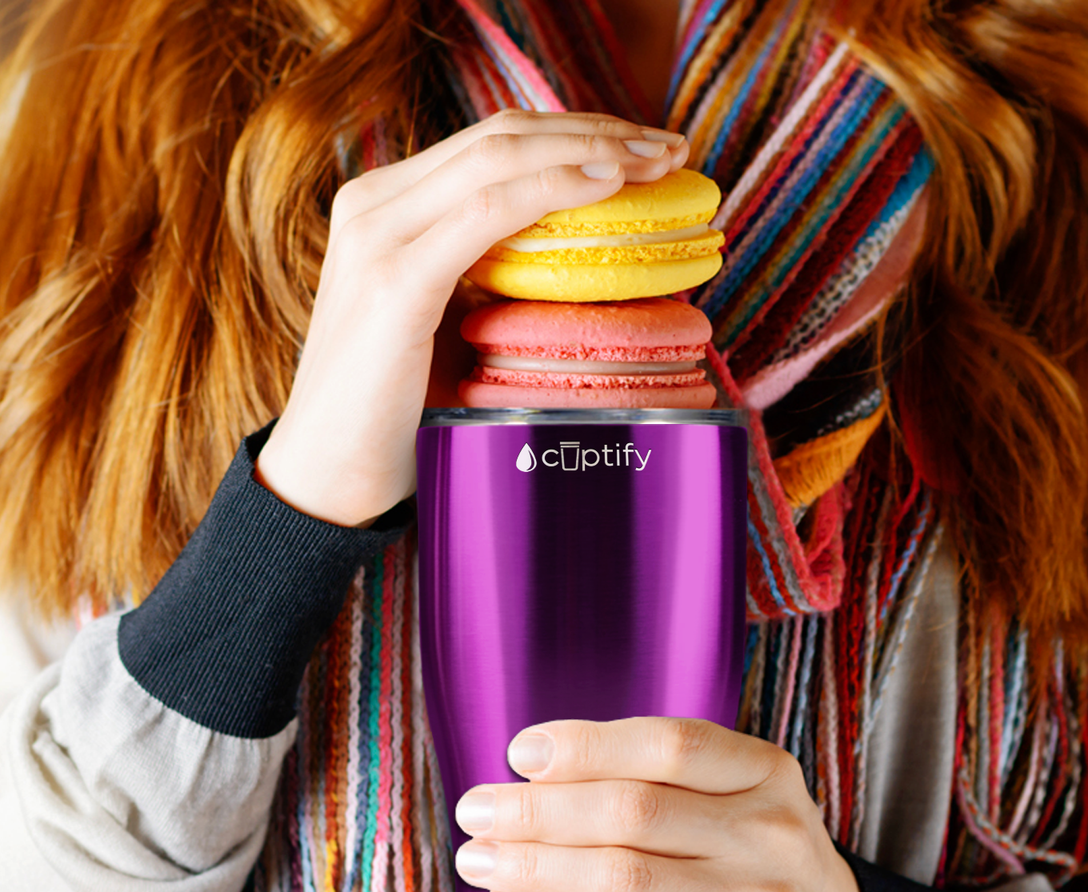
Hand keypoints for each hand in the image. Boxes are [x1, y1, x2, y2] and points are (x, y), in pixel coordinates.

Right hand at [254, 110, 688, 526]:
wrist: (329, 477)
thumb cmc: (395, 414)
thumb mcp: (447, 326)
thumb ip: (490, 282)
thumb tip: (578, 267)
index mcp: (386, 208)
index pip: (492, 144)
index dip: (573, 134)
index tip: (643, 148)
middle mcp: (375, 204)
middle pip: (503, 136)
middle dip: (596, 130)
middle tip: (669, 147)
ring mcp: (378, 236)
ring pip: (500, 158)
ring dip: (590, 150)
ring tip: (658, 161)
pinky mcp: (394, 281)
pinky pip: (487, 213)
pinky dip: (552, 190)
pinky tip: (606, 186)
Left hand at [453, 717, 862, 891]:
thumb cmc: (760, 862)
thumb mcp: (743, 798)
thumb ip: (667, 776)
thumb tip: (538, 768)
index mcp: (765, 772)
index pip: (669, 744)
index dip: (586, 745)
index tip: (520, 753)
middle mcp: (768, 833)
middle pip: (632, 809)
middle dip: (538, 809)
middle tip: (476, 810)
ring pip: (621, 876)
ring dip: (534, 866)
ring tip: (478, 860)